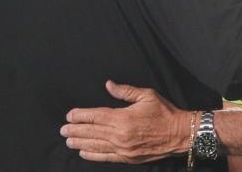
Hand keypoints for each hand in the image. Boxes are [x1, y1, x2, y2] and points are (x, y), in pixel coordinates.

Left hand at [61, 80, 191, 163]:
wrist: (179, 134)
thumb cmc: (164, 112)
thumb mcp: (146, 95)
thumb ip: (125, 91)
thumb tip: (109, 84)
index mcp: (122, 117)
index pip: (95, 116)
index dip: (81, 115)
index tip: (69, 115)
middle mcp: (120, 134)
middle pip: (92, 131)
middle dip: (75, 130)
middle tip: (62, 129)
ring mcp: (122, 148)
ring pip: (95, 145)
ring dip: (80, 142)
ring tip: (68, 140)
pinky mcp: (127, 157)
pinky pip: (105, 157)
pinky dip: (93, 155)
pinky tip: (84, 152)